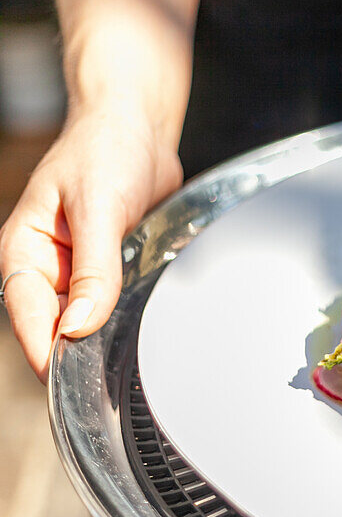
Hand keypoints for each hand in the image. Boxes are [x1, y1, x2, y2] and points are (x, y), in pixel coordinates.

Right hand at [0, 105, 182, 381]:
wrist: (136, 127)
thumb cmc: (106, 152)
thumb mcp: (99, 207)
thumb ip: (93, 268)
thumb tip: (78, 326)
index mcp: (25, 249)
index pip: (26, 312)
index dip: (43, 349)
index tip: (64, 382)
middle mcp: (48, 265)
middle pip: (54, 324)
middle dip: (73, 355)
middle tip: (100, 389)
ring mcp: (79, 269)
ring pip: (85, 319)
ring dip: (100, 341)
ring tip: (120, 373)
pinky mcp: (110, 268)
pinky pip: (113, 304)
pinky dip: (122, 320)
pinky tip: (140, 338)